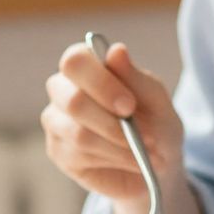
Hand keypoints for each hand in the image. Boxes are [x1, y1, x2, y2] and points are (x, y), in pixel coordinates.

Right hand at [40, 40, 184, 202]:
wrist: (157, 160)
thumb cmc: (155, 121)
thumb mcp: (155, 99)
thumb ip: (135, 77)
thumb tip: (116, 50)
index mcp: (86, 67)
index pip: (75, 61)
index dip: (101, 82)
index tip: (130, 104)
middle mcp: (62, 91)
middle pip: (72, 100)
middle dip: (112, 122)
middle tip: (146, 135)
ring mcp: (56, 123)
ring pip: (79, 134)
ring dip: (121, 145)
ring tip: (150, 152)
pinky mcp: (58, 152)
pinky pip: (82, 156)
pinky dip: (117, 159)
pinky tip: (136, 162)